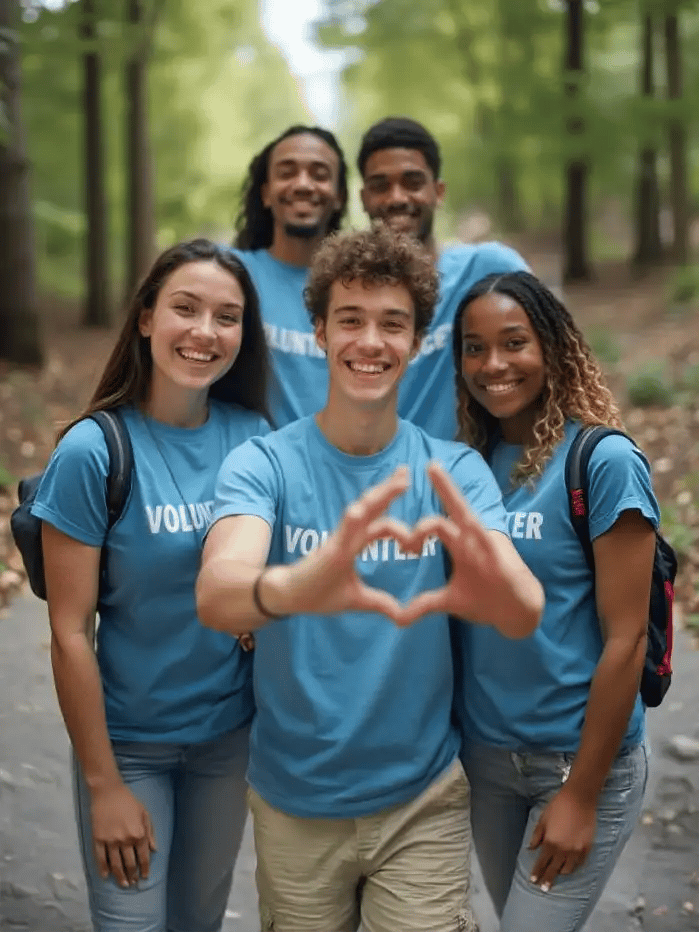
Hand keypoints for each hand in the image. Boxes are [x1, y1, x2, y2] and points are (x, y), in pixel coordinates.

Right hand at [90, 782, 156, 886]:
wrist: (108, 791)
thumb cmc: (129, 800)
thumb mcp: (145, 813)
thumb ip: (150, 832)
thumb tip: (154, 850)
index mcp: (139, 833)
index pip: (143, 857)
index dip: (144, 869)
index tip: (144, 877)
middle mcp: (126, 840)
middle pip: (130, 863)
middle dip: (132, 875)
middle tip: (133, 884)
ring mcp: (111, 841)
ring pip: (116, 864)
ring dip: (120, 876)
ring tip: (123, 884)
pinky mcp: (98, 839)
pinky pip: (100, 858)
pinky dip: (103, 868)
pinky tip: (105, 876)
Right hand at [269, 466, 424, 622]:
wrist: (288, 598)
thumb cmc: (318, 593)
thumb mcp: (356, 600)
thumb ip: (379, 603)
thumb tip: (402, 616)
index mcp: (355, 543)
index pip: (379, 520)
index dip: (395, 512)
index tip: (413, 521)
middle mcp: (349, 536)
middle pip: (372, 507)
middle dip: (389, 489)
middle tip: (406, 470)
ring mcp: (340, 541)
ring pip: (363, 513)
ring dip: (381, 497)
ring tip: (399, 482)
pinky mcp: (329, 552)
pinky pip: (342, 533)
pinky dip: (351, 521)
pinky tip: (360, 510)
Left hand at [398, 462, 535, 627]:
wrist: (517, 613)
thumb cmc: (486, 600)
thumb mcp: (448, 602)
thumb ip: (423, 604)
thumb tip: (398, 618)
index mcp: (459, 544)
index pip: (436, 523)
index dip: (416, 520)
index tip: (396, 537)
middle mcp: (472, 539)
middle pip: (454, 507)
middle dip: (444, 486)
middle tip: (430, 464)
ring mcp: (487, 545)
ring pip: (468, 514)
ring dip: (451, 493)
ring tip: (435, 471)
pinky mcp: (501, 558)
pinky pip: (487, 539)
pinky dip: (476, 529)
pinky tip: (464, 513)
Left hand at [528, 783, 596, 890]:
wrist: (579, 799)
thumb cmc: (558, 805)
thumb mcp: (543, 819)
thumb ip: (537, 835)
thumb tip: (531, 848)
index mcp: (551, 842)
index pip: (542, 862)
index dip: (537, 873)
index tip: (533, 881)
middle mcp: (563, 849)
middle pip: (554, 869)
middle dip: (548, 879)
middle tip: (544, 889)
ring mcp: (577, 849)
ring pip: (569, 868)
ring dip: (562, 873)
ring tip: (558, 875)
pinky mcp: (587, 846)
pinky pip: (581, 862)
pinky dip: (576, 866)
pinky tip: (573, 867)